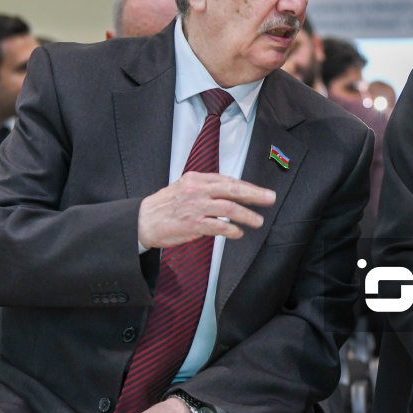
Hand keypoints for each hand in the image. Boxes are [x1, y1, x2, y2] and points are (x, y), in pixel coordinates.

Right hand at [138, 173, 274, 248]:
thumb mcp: (184, 187)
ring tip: (258, 221)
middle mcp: (197, 190)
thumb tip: (230, 192)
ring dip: (247, 215)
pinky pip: (218, 226)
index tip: (260, 192)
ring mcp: (196, 207)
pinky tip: (238, 233)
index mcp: (196, 179)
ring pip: (229, 208)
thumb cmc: (165, 206)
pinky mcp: (193, 224)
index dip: (246, 186)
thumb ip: (206, 188)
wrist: (142, 221)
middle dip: (254, 194)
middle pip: (233, 189)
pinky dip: (231, 230)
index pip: (227, 180)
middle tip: (270, 198)